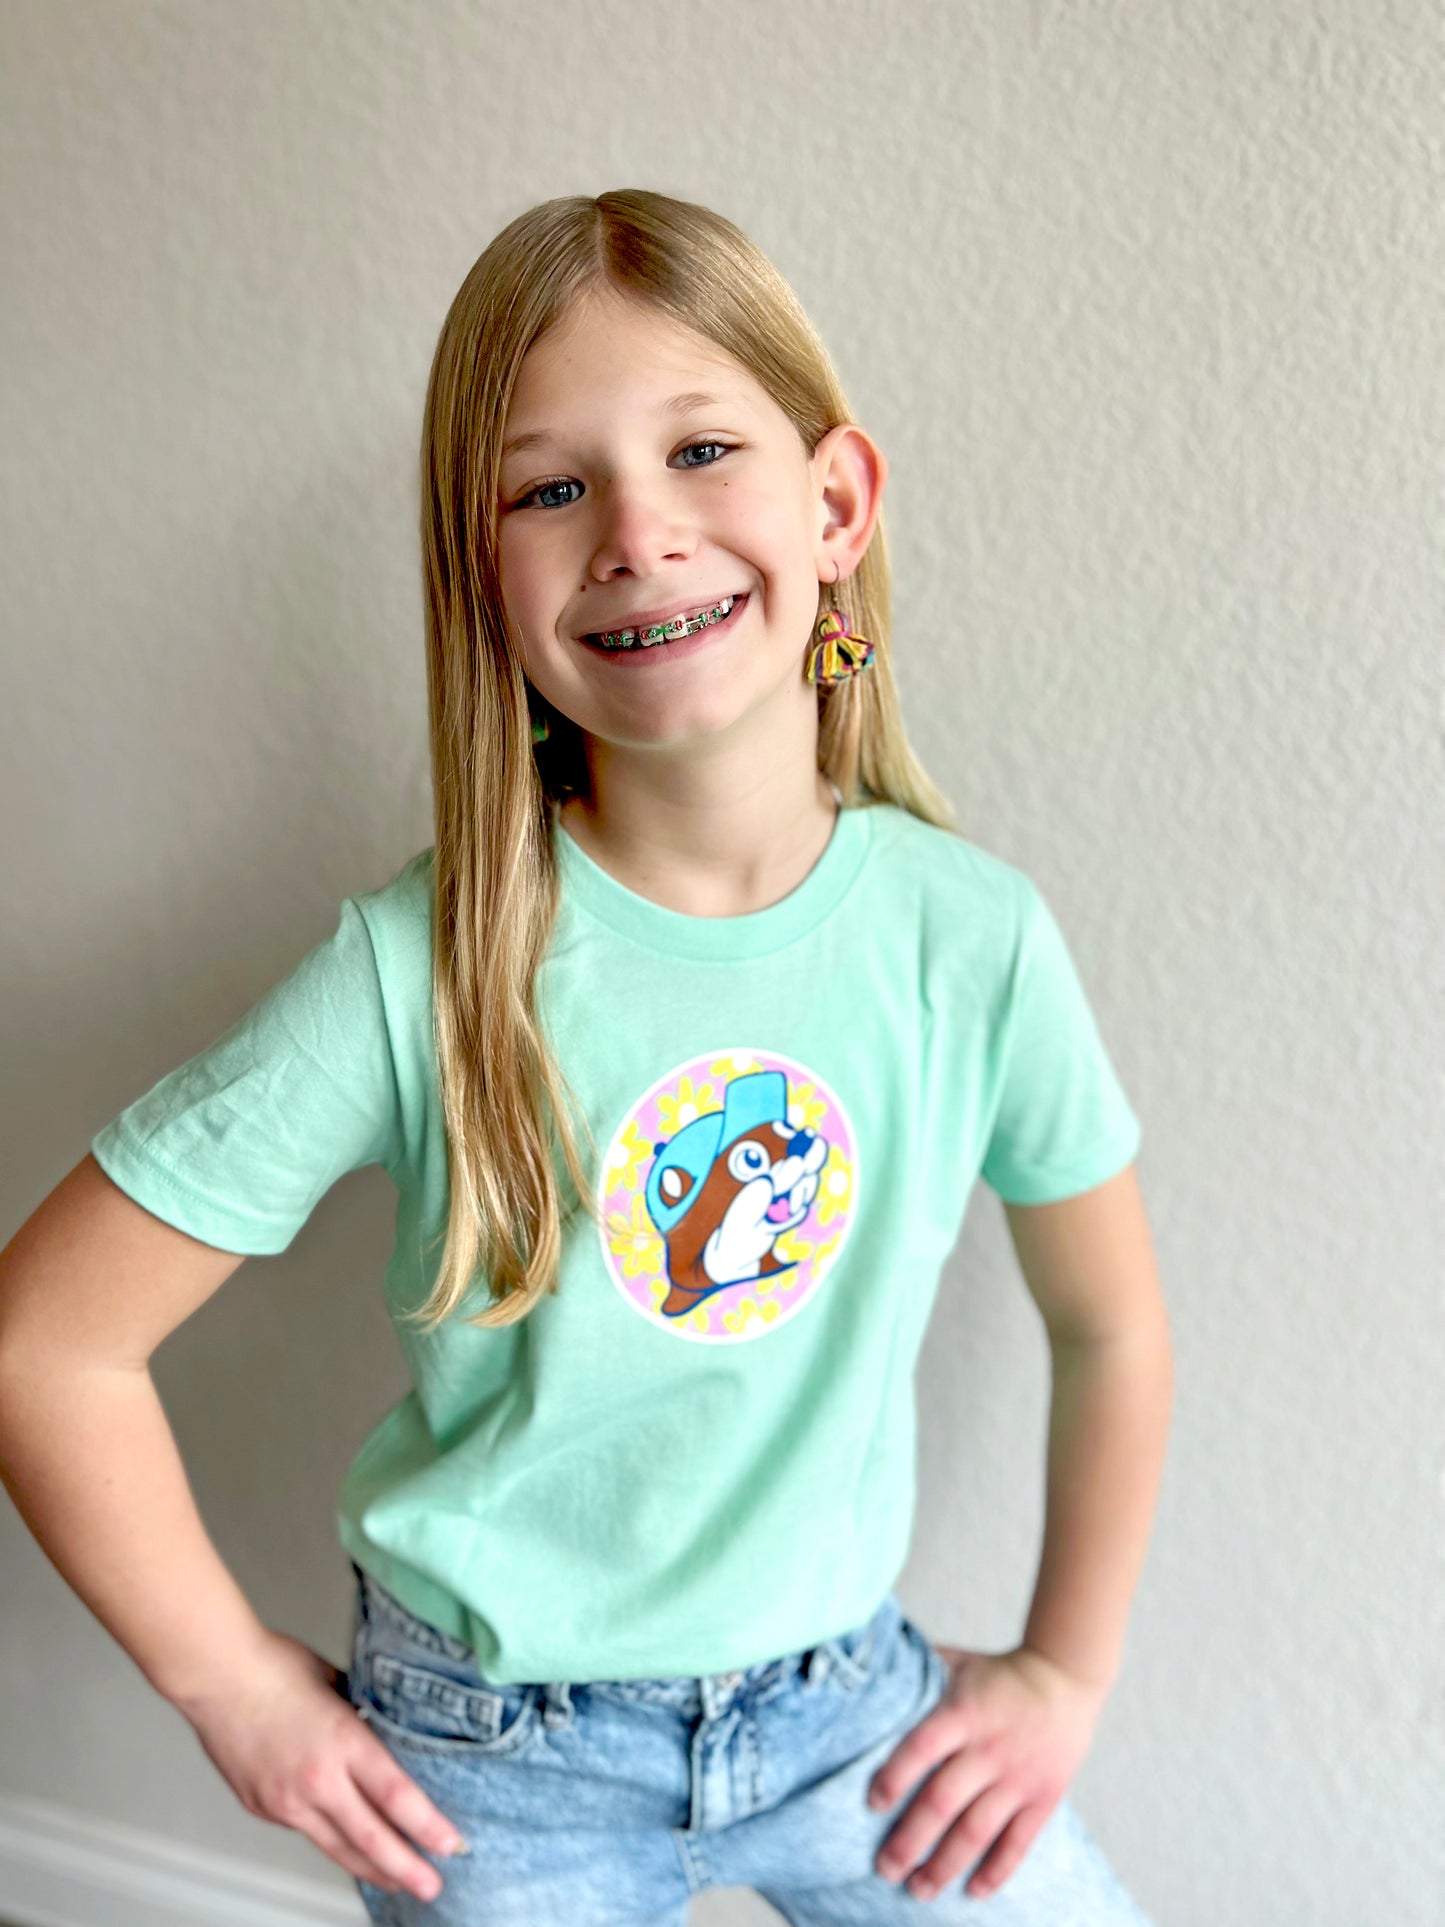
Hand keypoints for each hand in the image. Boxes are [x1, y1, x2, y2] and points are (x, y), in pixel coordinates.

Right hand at [173, 1627, 466, 1903]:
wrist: (216, 1676)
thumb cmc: (273, 1665)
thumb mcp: (335, 1682)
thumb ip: (359, 1715)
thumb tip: (380, 1729)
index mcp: (343, 1741)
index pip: (396, 1796)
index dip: (427, 1826)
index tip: (452, 1844)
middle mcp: (317, 1779)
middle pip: (371, 1837)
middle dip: (406, 1868)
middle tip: (432, 1885)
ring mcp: (286, 1800)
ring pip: (338, 1848)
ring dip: (372, 1869)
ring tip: (398, 1883)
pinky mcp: (263, 1809)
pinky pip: (306, 1833)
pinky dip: (333, 1845)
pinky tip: (349, 1850)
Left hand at [865, 1641, 1108, 1901]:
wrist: (1064, 1675)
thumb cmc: (999, 1673)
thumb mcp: (957, 1662)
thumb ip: (919, 1670)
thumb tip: (872, 1670)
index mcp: (963, 1713)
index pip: (921, 1748)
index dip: (894, 1777)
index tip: (872, 1804)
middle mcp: (988, 1748)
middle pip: (942, 1801)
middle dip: (909, 1840)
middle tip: (885, 1868)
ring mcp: (1018, 1777)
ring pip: (976, 1831)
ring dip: (945, 1866)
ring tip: (919, 1888)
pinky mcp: (1043, 1797)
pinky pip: (1018, 1842)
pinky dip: (997, 1871)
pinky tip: (974, 1892)